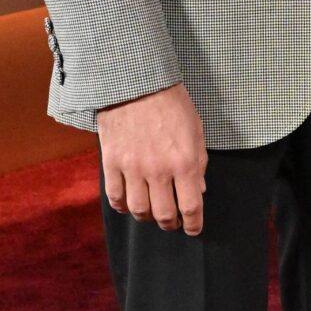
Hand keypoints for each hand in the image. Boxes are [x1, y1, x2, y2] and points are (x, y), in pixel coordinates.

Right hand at [97, 83, 206, 233]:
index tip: (193, 228)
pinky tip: (128, 204)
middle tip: (173, 222)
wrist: (135, 81)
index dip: (194, 224)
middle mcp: (159, 170)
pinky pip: (115, 196)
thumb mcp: (196, 130)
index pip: (192, 207)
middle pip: (164, 215)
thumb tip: (199, 190)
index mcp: (185, 162)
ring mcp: (133, 167)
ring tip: (151, 214)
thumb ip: (199, 163)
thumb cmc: (171, 103)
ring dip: (147, 217)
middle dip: (171, 224)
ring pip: (139, 210)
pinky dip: (122, 206)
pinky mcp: (112, 161)